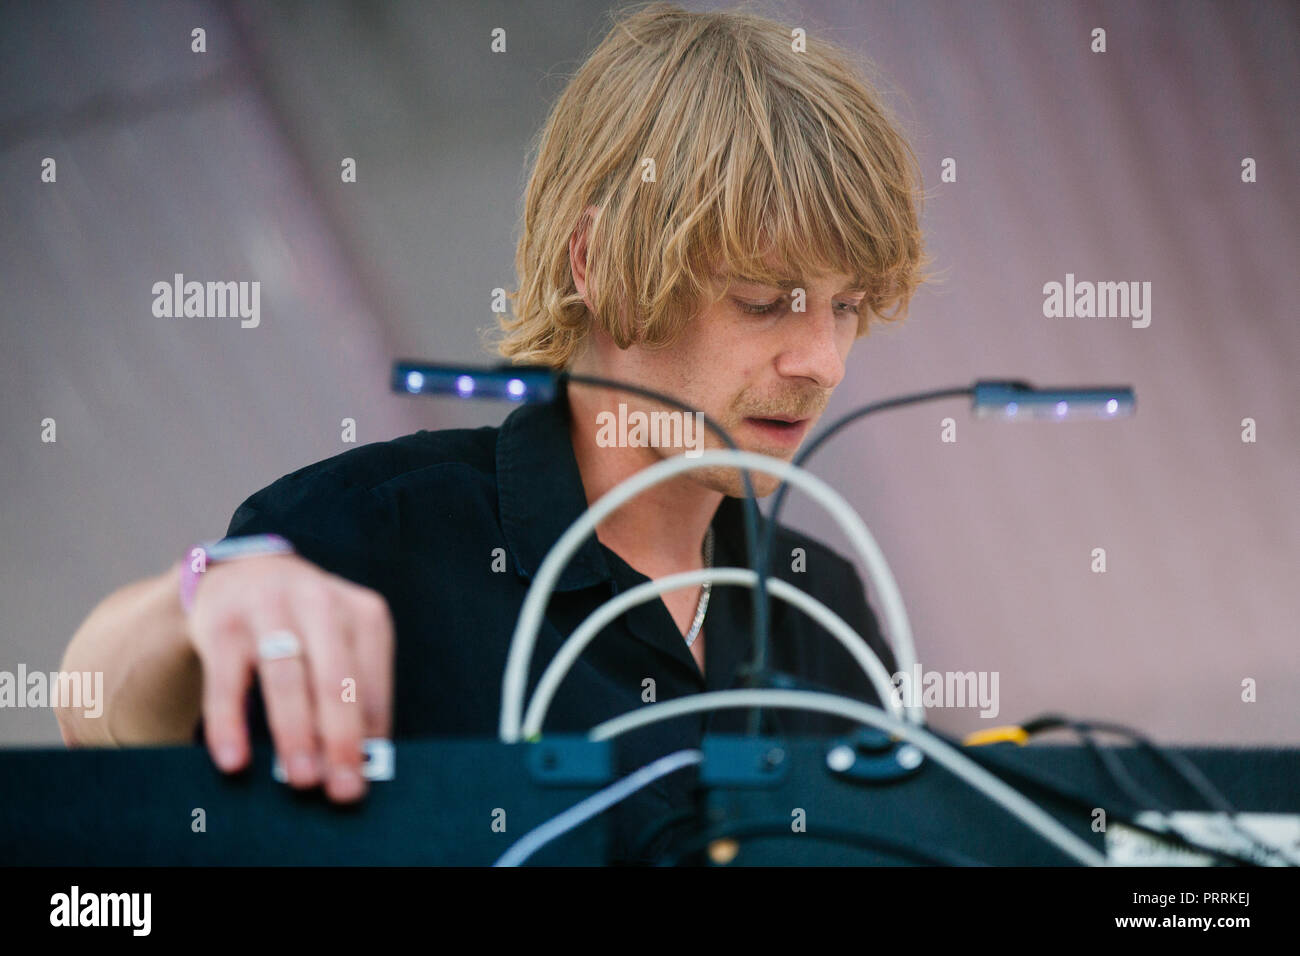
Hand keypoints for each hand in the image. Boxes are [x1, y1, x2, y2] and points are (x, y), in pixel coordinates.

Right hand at [184, 552, 393, 802]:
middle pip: (335, 679)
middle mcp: (320, 603)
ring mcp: (269, 608)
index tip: (368, 779)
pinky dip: (230, 724)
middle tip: (343, 790)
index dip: (370, 735)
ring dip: (296, 733)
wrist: (239, 575)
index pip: (371, 684)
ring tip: (301, 780)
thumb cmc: (302, 627)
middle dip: (341, 738)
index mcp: (363, 613)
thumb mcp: (337, 645)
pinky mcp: (222, 624)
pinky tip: (234, 761)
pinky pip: (227, 681)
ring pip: (286, 677)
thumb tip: (360, 763)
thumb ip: (350, 693)